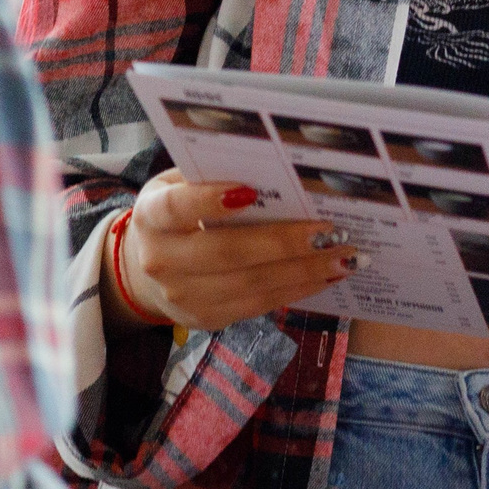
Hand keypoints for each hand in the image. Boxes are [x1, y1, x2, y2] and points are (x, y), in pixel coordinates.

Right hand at [104, 172, 356, 332]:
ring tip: (342, 256)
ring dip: (302, 272)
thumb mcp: (178, 187)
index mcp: (152, 217)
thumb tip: (275, 170)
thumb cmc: (177, 215)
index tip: (251, 191)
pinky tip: (325, 275)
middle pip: (226, 253)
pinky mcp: (207, 318)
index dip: (209, 201)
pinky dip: (297, 290)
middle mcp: (162, 259)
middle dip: (283, 244)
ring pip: (250, 285)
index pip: (178, 208)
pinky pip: (258, 305)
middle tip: (327, 232)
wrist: (147, 270)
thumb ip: (211, 177)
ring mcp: (183, 296)